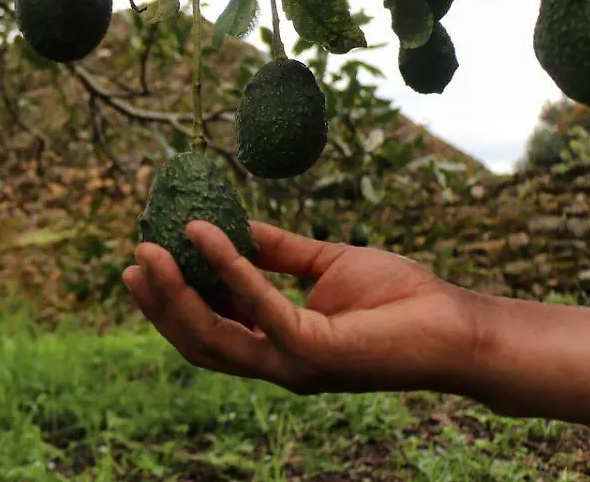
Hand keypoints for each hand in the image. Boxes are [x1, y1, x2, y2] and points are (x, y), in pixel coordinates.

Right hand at [123, 220, 482, 395]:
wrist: (457, 324)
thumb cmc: (401, 298)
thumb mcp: (325, 263)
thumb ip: (277, 251)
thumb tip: (231, 224)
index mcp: (278, 345)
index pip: (211, 328)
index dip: (172, 300)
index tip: (146, 260)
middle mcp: (278, 363)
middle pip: (199, 340)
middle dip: (160, 303)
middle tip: (132, 261)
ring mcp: (292, 364)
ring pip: (214, 335)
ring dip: (176, 293)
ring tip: (150, 251)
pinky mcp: (313, 352)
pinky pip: (258, 307)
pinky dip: (229, 269)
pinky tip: (208, 234)